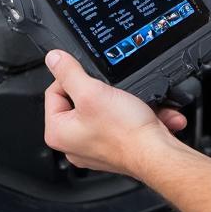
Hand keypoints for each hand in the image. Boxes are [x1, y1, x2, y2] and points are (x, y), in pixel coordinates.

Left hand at [44, 50, 186, 176]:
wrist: (157, 153)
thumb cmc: (126, 132)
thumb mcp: (92, 91)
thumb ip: (69, 72)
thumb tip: (54, 58)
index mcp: (58, 133)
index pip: (54, 92)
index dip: (72, 79)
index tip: (89, 78)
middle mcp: (73, 144)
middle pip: (77, 101)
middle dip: (100, 92)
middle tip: (111, 93)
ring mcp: (94, 148)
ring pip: (102, 110)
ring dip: (120, 102)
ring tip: (128, 104)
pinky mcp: (114, 148)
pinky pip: (118, 123)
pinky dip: (131, 116)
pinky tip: (140, 114)